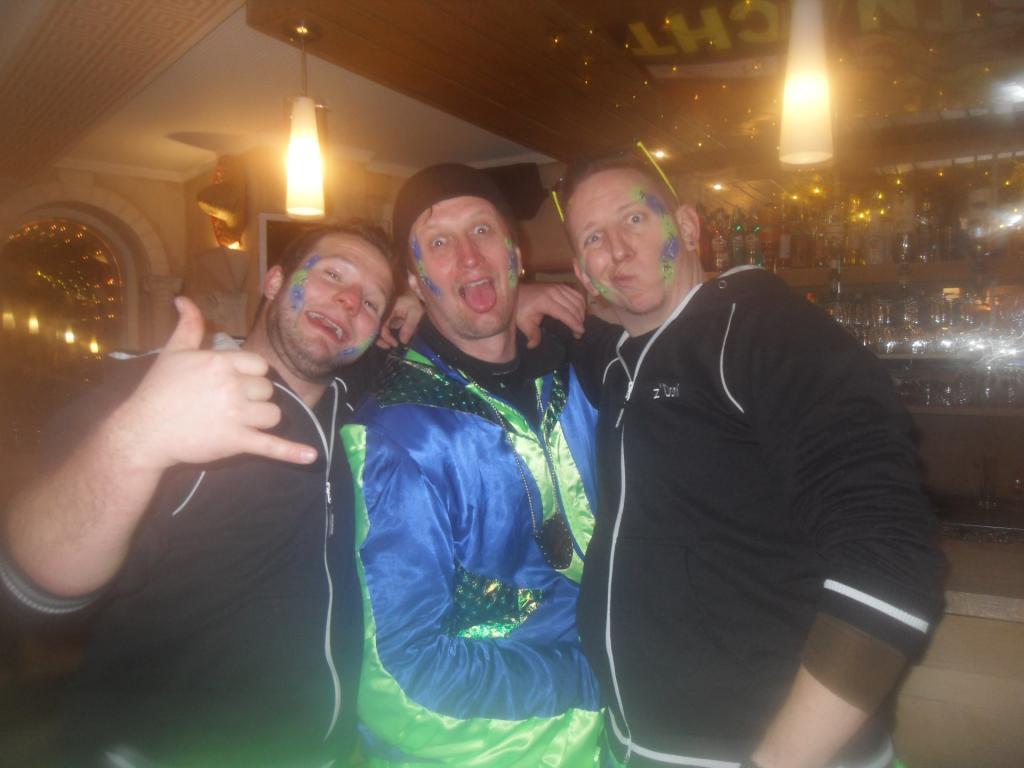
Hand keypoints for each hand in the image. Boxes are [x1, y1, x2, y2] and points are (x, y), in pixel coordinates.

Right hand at [117, 297, 317, 469]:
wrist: (143, 432)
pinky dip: (292, 453)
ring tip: (241, 422)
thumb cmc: (158, 391)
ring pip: (273, 414)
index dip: (250, 375)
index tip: (233, 383)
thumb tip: (184, 298)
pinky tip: (312, 456)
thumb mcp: (173, 352)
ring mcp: (236, 415)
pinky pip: (271, 446)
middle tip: (229, 405)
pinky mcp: (236, 441)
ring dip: (262, 419)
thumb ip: (188, 325)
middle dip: (255, 398)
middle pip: (267, 390)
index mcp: (221, 363)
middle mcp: (232, 386)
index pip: (259, 366)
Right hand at [377, 292, 423, 347]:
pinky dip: (384, 331)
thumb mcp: (415, 312)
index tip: (395, 344)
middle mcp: (378, 310)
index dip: (387, 338)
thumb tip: (403, 341)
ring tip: (389, 343)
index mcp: (384, 309)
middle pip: (374, 328)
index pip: (381, 328)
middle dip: (380, 340)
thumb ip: (409, 326)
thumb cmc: (413, 299)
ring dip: (381, 336)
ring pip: (375, 327)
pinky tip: (390, 335)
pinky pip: (379, 323)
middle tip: (388, 347)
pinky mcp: (380, 312)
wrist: (411, 287)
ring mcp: (378, 311)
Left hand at [516, 282, 585, 348]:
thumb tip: (532, 346)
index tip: (580, 332)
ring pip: (578, 300)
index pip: (565, 313)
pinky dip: (581, 304)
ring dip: (582, 312)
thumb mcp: (523, 323)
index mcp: (545, 301)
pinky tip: (579, 313)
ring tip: (579, 324)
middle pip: (574, 307)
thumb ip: (531, 335)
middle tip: (578, 333)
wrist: (517, 292)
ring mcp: (558, 287)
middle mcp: (554, 292)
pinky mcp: (561, 286)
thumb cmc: (520, 309)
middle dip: (579, 321)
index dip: (574, 323)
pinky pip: (576, 294)